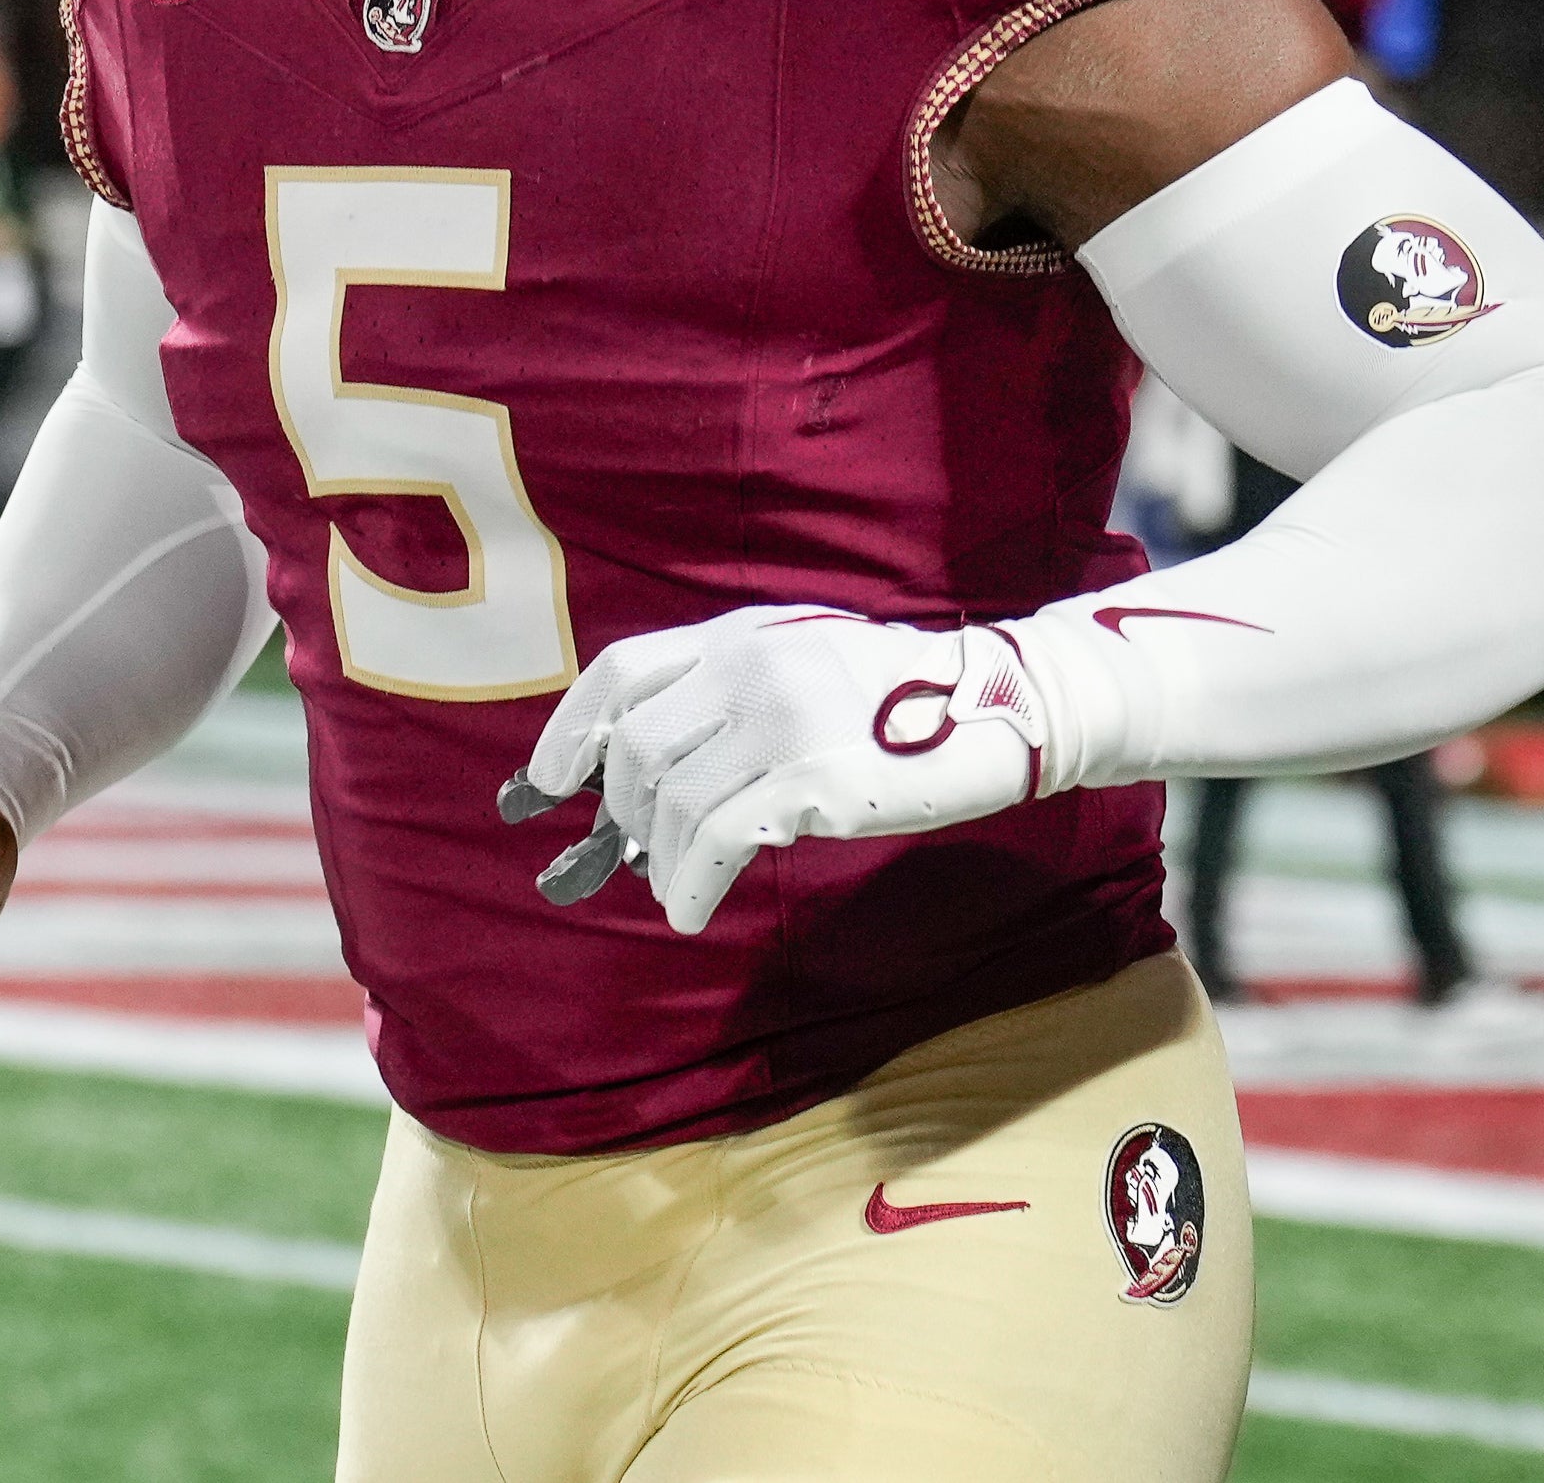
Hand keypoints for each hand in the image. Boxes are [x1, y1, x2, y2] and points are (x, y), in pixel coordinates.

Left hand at [505, 607, 1054, 937]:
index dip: (567, 728)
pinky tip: (691, 910)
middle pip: (634, 745)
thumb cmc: (899, 699)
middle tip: (633, 847)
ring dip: (656, 859)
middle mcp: (750, 666)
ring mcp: (780, 722)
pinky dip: (688, 885)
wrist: (1001, 707)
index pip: (619, 670)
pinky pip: (714, 842)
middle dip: (618, 808)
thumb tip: (645, 768)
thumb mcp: (803, 662)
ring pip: (668, 801)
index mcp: (740, 634)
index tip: (543, 779)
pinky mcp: (811, 780)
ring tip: (671, 887)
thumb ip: (729, 692)